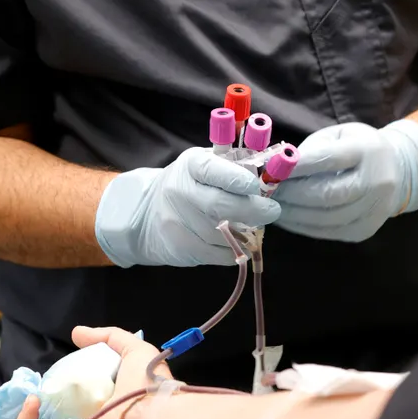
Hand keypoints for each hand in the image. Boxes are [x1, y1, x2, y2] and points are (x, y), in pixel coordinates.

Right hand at [15, 326, 172, 418]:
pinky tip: (32, 403)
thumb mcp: (134, 350)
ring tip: (32, 396)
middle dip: (36, 409)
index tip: (50, 380)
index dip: (59, 396)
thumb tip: (77, 332)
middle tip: (32, 391)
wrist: (150, 414)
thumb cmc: (148, 385)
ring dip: (27, 417)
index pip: (76, 410)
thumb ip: (109, 337)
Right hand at [95, 147, 282, 266]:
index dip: (239, 180)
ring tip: (254, 228)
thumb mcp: (205, 165)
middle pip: (221, 205)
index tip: (257, 187)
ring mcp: (176, 221)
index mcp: (190, 165)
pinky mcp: (180, 246)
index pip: (214, 170)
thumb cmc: (189, 185)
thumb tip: (269, 175)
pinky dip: (235, 250)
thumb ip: (233, 167)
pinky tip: (239, 243)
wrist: (146, 212)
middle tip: (271, 211)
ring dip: (247, 233)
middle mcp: (179, 191)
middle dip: (254, 210)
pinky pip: (218, 253)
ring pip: (222, 233)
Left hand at [273, 120, 417, 241]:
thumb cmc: (359, 149)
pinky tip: (288, 219)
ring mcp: (373, 209)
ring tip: (272, 207)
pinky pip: (328, 231)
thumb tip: (276, 169)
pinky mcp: (365, 229)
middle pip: (327, 193)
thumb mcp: (339, 137)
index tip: (269, 170)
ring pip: (326, 218)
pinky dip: (303, 227)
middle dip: (291, 194)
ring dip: (293, 214)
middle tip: (266, 193)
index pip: (327, 160)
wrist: (398, 172)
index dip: (296, 168)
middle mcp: (376, 181)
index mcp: (368, 151)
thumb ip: (312, 150)